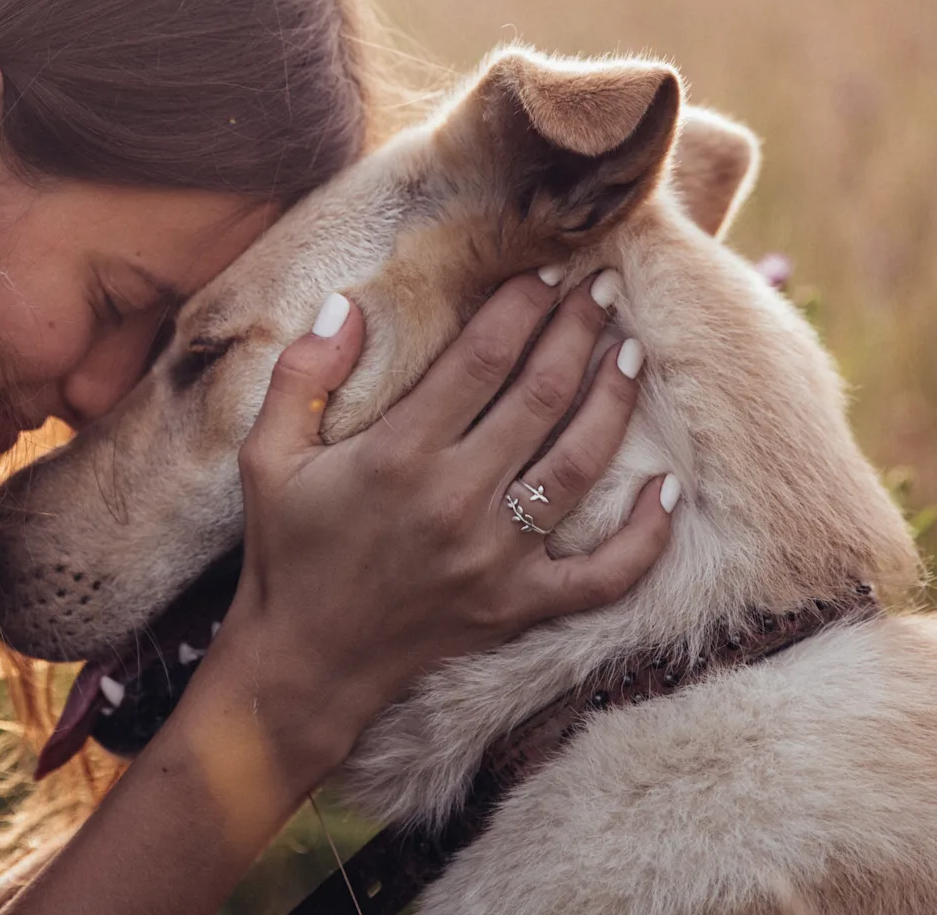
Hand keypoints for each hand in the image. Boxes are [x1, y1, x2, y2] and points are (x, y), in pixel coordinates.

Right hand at [216, 269, 673, 771]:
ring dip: (614, 402)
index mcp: (397, 455)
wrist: (304, 665)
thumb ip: (302, 376)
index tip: (546, 271)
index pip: (482, 358)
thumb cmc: (286, 553)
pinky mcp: (519, 606)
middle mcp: (454, 500)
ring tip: (631, 354)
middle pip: (542, 396)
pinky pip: (604, 574)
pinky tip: (669, 489)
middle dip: (578, 332)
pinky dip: (646, 536)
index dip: (522, 306)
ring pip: (580, 465)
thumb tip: (349, 305)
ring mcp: (496, 559)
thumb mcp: (267, 457)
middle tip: (603, 289)